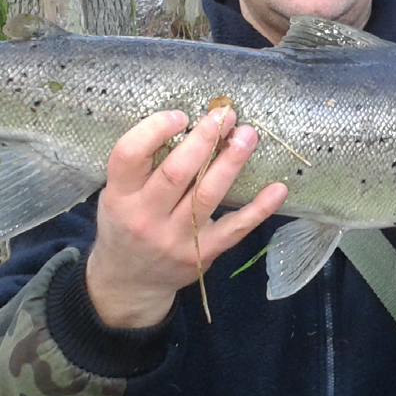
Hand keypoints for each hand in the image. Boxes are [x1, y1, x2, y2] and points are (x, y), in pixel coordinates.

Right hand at [84, 109, 287, 327]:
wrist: (129, 282)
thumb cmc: (126, 224)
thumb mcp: (117, 194)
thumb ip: (143, 166)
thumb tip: (192, 125)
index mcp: (119, 196)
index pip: (129, 154)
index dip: (154, 129)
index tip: (181, 115)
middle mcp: (145, 217)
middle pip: (176, 172)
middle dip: (205, 138)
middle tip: (225, 114)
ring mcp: (175, 238)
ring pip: (207, 195)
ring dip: (231, 161)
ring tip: (247, 135)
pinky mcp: (203, 253)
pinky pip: (235, 228)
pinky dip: (259, 209)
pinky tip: (278, 188)